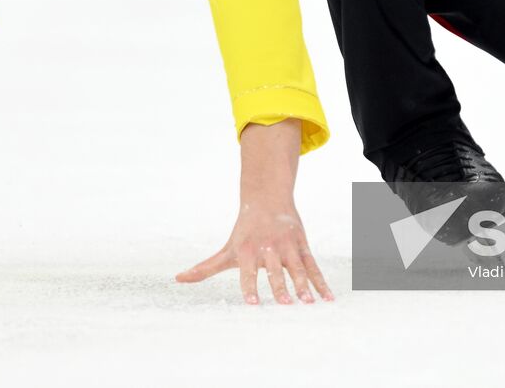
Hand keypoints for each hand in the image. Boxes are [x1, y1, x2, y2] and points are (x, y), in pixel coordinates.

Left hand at [176, 197, 332, 304]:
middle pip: (275, 271)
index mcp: (248, 250)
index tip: (252, 304)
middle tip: (286, 304)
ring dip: (303, 285)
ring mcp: (287, 246)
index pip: (247, 272)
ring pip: (297, 267)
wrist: (267, 199)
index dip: (249, 286)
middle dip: (280, 287)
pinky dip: (320, 282)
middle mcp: (268, 248)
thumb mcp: (226, 249)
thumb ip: (204, 268)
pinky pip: (313, 265)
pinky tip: (326, 298)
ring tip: (308, 303)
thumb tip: (178, 279)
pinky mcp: (302, 245)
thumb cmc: (244, 232)